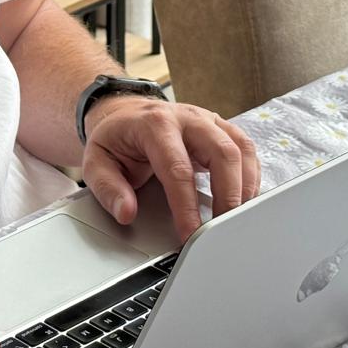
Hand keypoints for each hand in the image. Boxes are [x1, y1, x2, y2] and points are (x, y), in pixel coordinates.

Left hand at [82, 95, 260, 242]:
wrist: (124, 112)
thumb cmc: (115, 139)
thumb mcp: (96, 162)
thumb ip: (109, 189)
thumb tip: (126, 213)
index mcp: (155, 125)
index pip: (178, 169)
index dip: (186, 206)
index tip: (190, 235)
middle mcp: (187, 118)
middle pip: (221, 153)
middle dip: (228, 195)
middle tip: (221, 230)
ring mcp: (207, 120)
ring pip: (240, 148)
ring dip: (244, 187)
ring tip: (236, 219)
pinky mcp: (221, 127)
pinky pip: (246, 148)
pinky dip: (250, 176)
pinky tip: (244, 199)